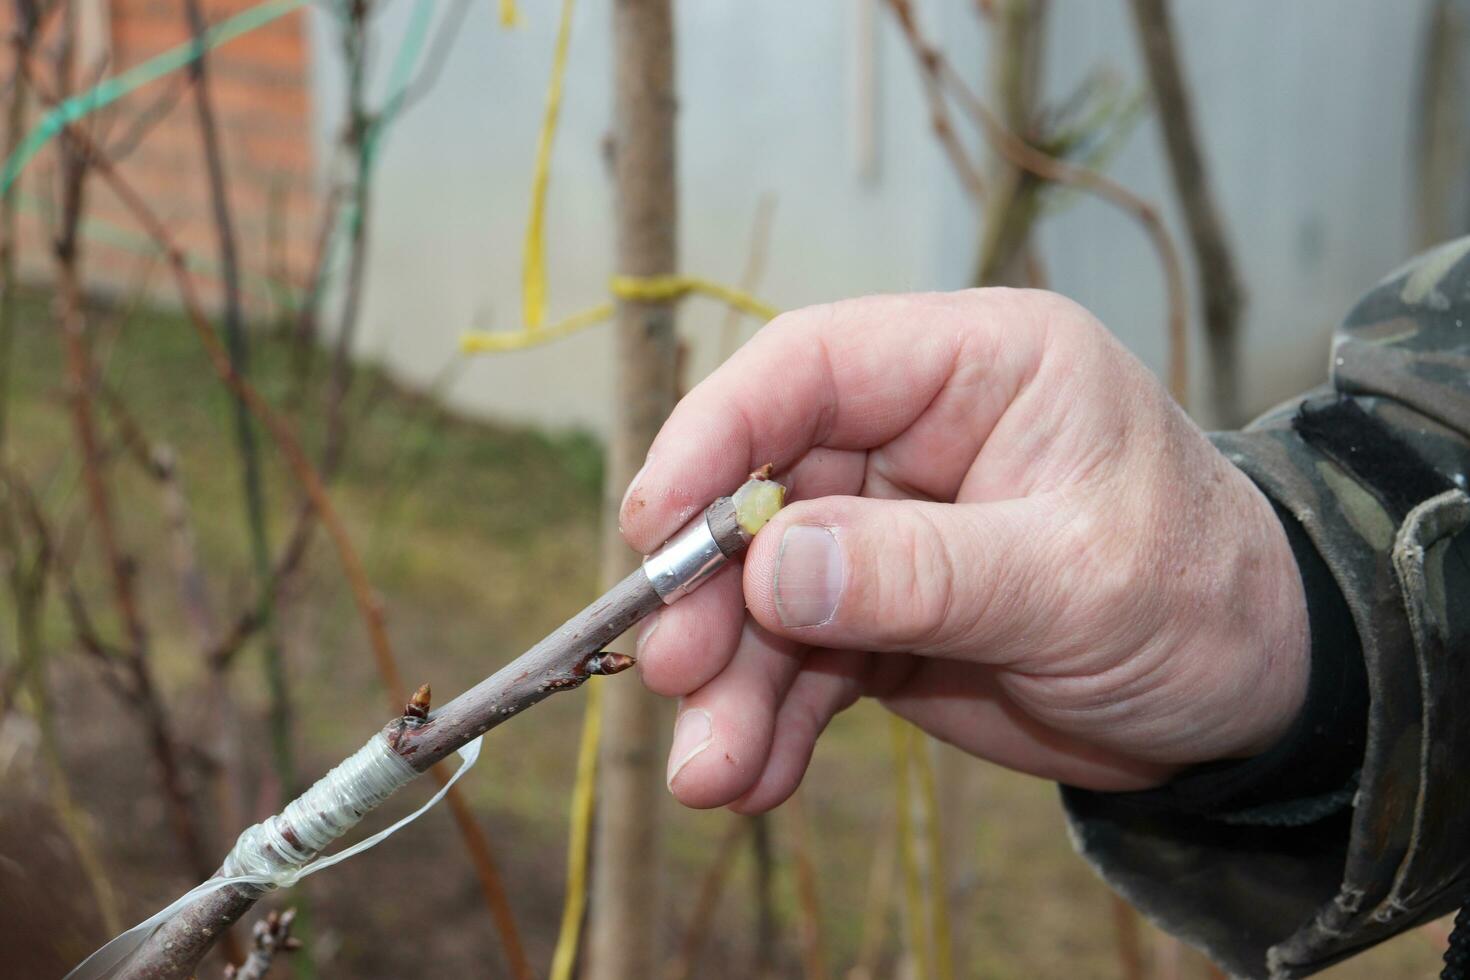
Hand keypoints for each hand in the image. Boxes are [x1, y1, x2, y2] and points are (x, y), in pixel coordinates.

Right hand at [619, 289, 1308, 810]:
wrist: (1248, 699)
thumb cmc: (1200, 597)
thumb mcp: (1075, 580)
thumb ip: (924, 572)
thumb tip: (769, 573)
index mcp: (976, 367)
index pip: (809, 365)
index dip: (716, 433)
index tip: (656, 522)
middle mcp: (917, 437)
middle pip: (764, 492)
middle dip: (712, 591)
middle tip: (675, 671)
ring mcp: (891, 533)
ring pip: (767, 594)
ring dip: (730, 682)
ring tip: (715, 772)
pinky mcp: (882, 618)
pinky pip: (800, 663)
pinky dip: (769, 722)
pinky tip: (754, 777)